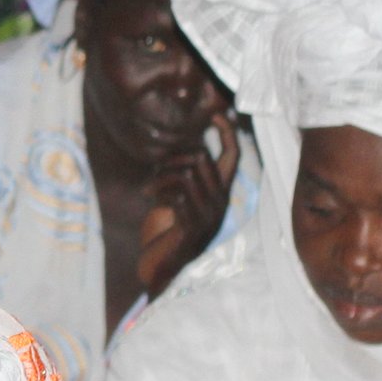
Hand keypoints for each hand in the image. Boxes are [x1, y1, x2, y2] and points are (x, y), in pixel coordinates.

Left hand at [132, 118, 237, 300]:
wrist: (161, 267)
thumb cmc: (164, 229)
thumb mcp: (175, 195)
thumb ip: (180, 173)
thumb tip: (178, 144)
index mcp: (218, 192)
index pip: (233, 157)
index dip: (227, 133)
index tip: (216, 114)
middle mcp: (219, 203)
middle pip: (203, 160)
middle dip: (174, 156)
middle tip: (156, 168)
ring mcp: (208, 217)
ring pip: (187, 175)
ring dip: (162, 176)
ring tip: (148, 187)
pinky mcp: (193, 228)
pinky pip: (179, 196)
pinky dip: (159, 190)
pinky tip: (150, 197)